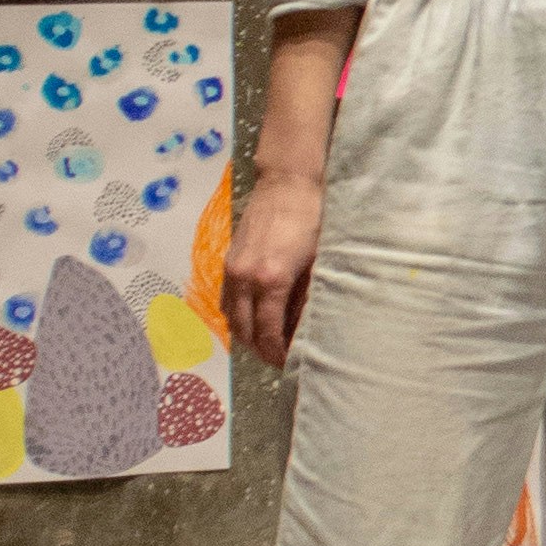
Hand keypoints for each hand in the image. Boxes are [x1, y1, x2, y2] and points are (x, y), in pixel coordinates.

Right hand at [223, 172, 328, 371]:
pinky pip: (226, 297)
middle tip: (276, 358)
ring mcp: (233, 268)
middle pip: (244, 330)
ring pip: (230, 315)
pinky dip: (236, 313)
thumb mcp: (319, 260)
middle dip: (259, 349)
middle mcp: (246, 278)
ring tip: (264, 341)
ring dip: (245, 333)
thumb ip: (309, 296)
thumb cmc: (311, 217)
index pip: (268, 332)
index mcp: (271, 280)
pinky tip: (252, 316)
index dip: (276, 353)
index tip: (287, 363)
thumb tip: (306, 326)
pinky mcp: (229, 259)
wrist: (287, 182)